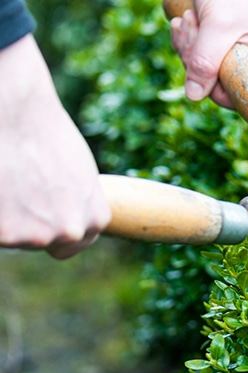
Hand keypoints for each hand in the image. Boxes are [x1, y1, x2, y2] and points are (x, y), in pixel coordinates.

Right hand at [0, 35, 111, 258]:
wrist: (18, 113)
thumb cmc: (47, 135)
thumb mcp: (80, 174)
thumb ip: (78, 202)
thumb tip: (69, 213)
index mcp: (95, 219)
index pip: (75, 242)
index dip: (55, 228)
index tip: (44, 215)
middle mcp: (71, 232)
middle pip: (41, 241)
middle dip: (28, 221)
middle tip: (20, 187)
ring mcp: (38, 235)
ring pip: (14, 237)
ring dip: (6, 217)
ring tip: (9, 179)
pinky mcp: (5, 234)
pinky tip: (0, 184)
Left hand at [169, 0, 247, 107]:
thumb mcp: (219, 25)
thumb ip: (206, 61)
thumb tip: (194, 95)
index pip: (242, 94)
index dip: (215, 85)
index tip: (199, 59)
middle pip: (219, 83)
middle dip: (196, 57)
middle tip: (190, 26)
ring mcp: (237, 53)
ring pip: (204, 70)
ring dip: (189, 45)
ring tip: (190, 18)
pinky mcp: (220, 44)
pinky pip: (198, 56)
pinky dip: (187, 39)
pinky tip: (186, 20)